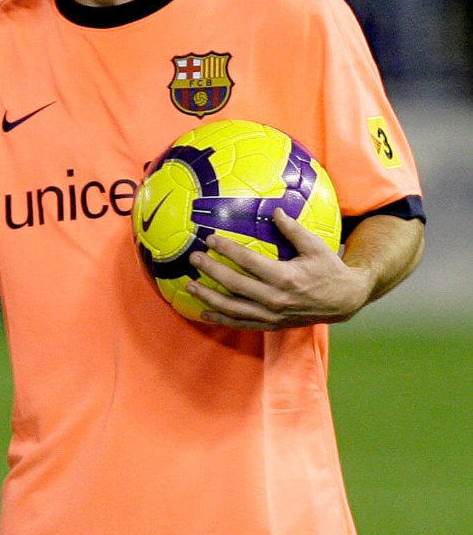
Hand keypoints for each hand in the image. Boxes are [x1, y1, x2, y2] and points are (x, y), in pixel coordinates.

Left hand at [186, 208, 372, 329]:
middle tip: (194, 258)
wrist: (344, 301)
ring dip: (210, 298)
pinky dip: (222, 319)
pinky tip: (204, 312)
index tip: (210, 238)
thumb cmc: (328, 269)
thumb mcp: (315, 246)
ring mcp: (273, 315)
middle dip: (212, 271)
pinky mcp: (272, 324)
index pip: (249, 262)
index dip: (227, 250)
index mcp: (286, 278)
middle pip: (236, 284)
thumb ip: (293, 229)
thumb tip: (275, 210)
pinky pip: (242, 324)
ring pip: (234, 308)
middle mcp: (277, 299)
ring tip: (190, 286)